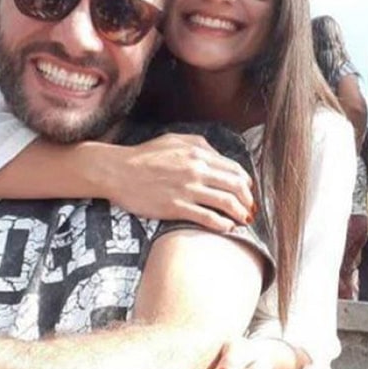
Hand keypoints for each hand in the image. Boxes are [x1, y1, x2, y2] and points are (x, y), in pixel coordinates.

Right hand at [116, 134, 255, 231]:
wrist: (118, 171)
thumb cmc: (145, 155)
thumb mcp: (175, 140)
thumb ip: (200, 145)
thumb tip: (219, 157)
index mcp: (198, 153)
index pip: (235, 169)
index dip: (246, 183)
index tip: (248, 192)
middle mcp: (197, 170)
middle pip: (236, 187)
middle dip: (248, 200)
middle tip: (250, 209)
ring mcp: (187, 190)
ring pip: (226, 203)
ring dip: (240, 214)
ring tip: (243, 221)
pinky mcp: (176, 208)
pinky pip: (208, 218)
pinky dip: (222, 225)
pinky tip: (226, 228)